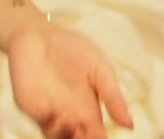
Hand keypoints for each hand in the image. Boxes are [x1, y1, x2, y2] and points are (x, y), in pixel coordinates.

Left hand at [5, 21, 133, 138]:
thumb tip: (130, 125)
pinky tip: (62, 120)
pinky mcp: (33, 110)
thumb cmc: (72, 49)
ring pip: (62, 138)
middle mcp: (71, 117)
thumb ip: (113, 95)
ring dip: (70, 138)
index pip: (97, 133)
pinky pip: (44, 126)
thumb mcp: (99, 68)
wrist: (40, 35)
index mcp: (88, 109)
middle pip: (80, 138)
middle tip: (91, 136)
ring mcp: (51, 115)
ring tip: (79, 131)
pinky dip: (54, 129)